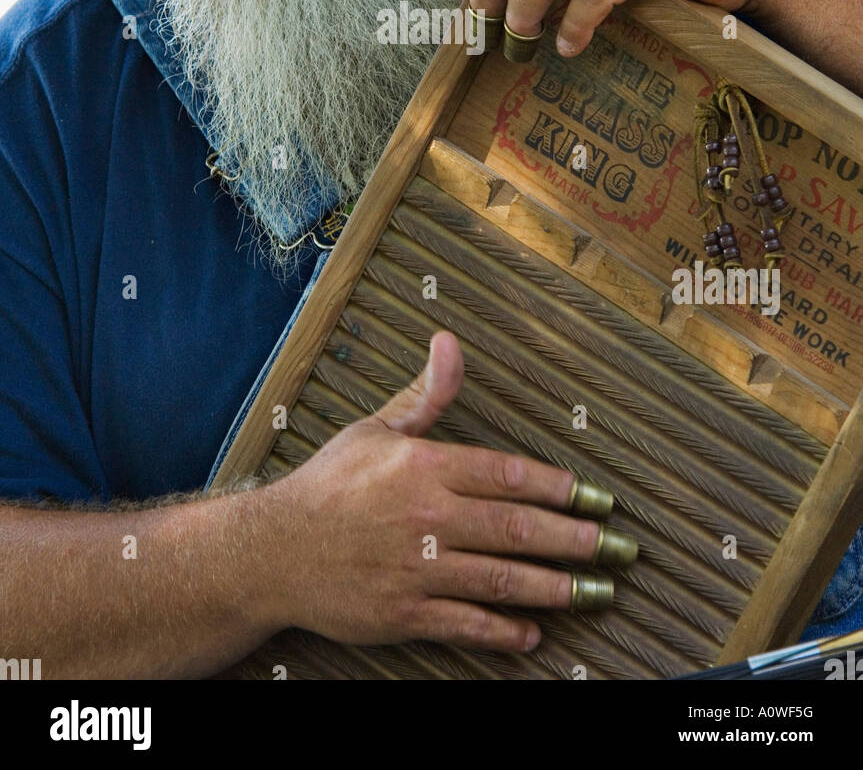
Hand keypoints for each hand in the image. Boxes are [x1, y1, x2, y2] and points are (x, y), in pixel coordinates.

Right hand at [269, 332, 628, 651]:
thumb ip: (425, 394)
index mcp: (423, 467)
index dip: (559, 487)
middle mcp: (427, 518)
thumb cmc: (329, 485)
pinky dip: (504, 631)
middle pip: (517, 529)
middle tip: (618, 548)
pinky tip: (534, 632)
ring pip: (502, 579)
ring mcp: (417, 570)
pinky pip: (466, 624)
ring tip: (596, 592)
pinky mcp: (404, 614)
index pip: (507, 474)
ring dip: (556, 587)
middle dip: (576, 540)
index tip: (597, 497)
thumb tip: (450, 342)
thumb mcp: (376, 430)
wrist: (273, 551)